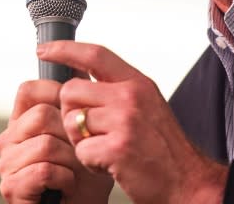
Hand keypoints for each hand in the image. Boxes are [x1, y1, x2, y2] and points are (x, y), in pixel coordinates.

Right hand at [0, 79, 113, 202]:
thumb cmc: (85, 176)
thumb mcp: (85, 131)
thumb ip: (75, 101)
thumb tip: (77, 66)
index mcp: (22, 120)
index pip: (29, 89)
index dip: (58, 95)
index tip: (75, 113)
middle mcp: (10, 138)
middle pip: (41, 115)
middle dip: (71, 136)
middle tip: (80, 153)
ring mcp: (7, 163)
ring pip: (45, 144)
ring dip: (71, 162)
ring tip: (74, 173)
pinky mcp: (12, 187)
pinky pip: (44, 170)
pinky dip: (65, 180)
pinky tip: (66, 186)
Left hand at [38, 41, 227, 203]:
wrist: (189, 184)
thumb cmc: (165, 150)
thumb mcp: (147, 106)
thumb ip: (117, 91)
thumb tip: (78, 80)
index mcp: (137, 84)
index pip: (95, 54)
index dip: (65, 49)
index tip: (45, 50)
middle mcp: (131, 97)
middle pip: (71, 91)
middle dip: (70, 114)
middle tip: (89, 133)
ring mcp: (125, 121)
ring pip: (72, 121)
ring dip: (80, 141)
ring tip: (103, 150)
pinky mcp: (118, 148)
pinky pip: (81, 150)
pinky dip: (89, 162)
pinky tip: (108, 165)